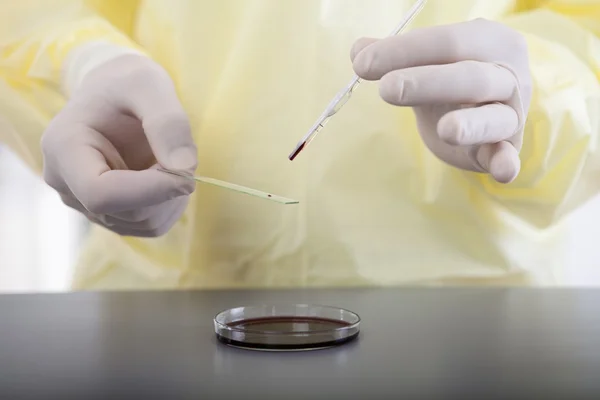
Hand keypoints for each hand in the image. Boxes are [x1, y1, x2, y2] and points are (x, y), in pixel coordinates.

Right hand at [42, 53, 197, 236]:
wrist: (114, 94)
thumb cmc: (126, 84)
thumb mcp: (148, 85)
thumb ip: (167, 122)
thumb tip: (184, 168)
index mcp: (64, 148)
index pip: (101, 194)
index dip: (151, 191)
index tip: (188, 174)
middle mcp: (66, 183)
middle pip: (128, 212)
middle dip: (167, 188)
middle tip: (179, 153)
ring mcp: (84, 203)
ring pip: (143, 223)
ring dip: (171, 197)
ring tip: (168, 158)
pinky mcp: (108, 214)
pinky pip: (149, 225)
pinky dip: (169, 205)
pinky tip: (164, 176)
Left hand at [351, 18, 531, 182]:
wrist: (487, 104)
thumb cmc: (451, 75)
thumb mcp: (425, 62)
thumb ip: (395, 54)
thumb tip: (358, 49)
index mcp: (487, 41)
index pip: (446, 42)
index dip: (404, 51)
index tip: (362, 63)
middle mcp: (507, 75)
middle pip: (469, 77)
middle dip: (427, 83)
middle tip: (387, 88)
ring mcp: (511, 113)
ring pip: (493, 117)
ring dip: (471, 124)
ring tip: (446, 130)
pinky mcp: (507, 148)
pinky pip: (508, 155)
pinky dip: (506, 163)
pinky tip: (502, 171)